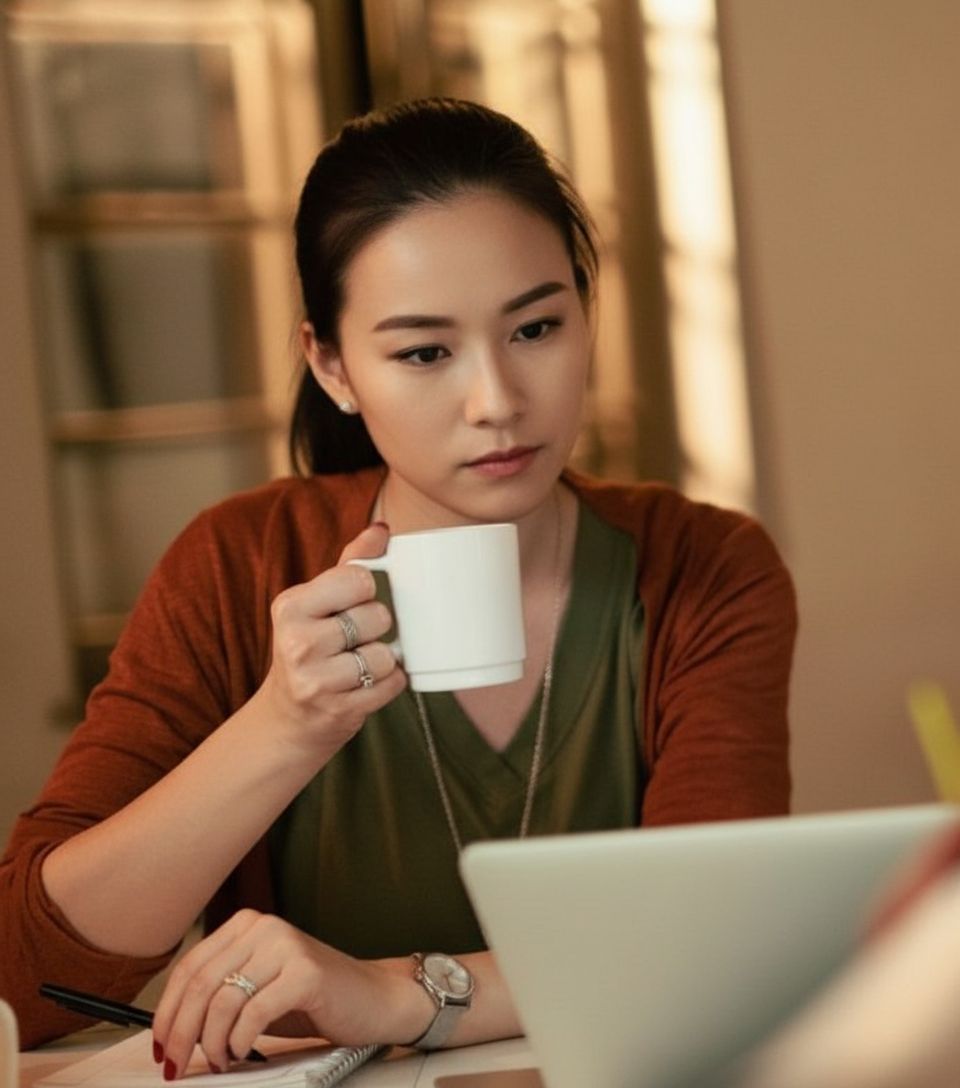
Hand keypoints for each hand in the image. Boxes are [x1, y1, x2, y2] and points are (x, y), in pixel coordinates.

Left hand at [152, 910, 431, 1079]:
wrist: (373, 998)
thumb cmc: (313, 998)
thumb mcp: (257, 989)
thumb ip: (220, 996)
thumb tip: (171, 1032)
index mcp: (246, 925)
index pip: (189, 968)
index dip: (167, 1012)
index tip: (161, 1046)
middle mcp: (264, 928)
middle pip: (201, 985)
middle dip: (181, 1034)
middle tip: (177, 1065)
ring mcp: (286, 947)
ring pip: (222, 1001)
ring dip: (211, 1044)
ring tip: (219, 1062)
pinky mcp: (306, 973)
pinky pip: (254, 1013)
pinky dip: (240, 1042)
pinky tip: (243, 1052)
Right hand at [253, 522, 406, 754]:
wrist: (289, 717)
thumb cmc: (310, 648)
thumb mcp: (318, 602)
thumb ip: (351, 562)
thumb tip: (381, 530)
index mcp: (291, 606)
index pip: (357, 578)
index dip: (367, 590)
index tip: (354, 601)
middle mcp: (297, 642)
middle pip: (377, 617)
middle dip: (377, 627)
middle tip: (356, 638)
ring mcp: (315, 681)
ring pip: (385, 655)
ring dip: (384, 660)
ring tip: (360, 663)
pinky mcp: (338, 711)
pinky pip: (391, 685)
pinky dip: (389, 684)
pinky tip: (366, 684)